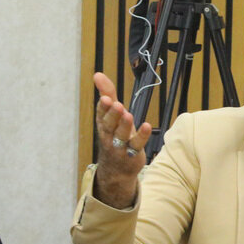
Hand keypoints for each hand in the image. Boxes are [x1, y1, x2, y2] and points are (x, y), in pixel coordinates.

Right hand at [92, 72, 152, 208]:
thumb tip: (98, 74)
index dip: (103, 107)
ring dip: (124, 125)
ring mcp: (120, 146)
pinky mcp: (132, 154)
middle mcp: (109, 136)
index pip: (101, 114)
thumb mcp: (111, 116)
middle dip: (112, 115)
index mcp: (103, 124)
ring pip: (121, 136)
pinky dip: (141, 136)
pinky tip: (146, 125)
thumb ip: (107, 94)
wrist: (116, 169)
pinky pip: (136, 145)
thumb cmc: (115, 136)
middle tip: (116, 104)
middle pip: (109, 125)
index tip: (106, 98)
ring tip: (128, 114)